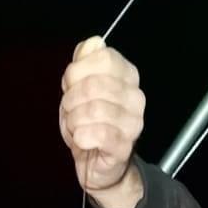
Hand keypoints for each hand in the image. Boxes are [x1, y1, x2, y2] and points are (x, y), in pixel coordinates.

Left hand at [59, 35, 145, 198]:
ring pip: (93, 110)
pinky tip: (82, 140)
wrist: (97, 164)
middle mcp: (135, 97)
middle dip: (71, 99)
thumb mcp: (79, 87)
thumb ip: (84, 62)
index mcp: (127, 76)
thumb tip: (93, 43)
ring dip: (74, 120)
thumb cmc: (89, 123)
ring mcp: (133, 122)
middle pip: (94, 85)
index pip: (103, 58)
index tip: (72, 85)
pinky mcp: (124, 146)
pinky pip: (97, 133)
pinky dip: (81, 137)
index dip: (78, 71)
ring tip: (77, 127)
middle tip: (72, 110)